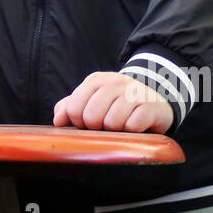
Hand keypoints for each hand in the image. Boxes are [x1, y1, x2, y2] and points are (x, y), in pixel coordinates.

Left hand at [52, 71, 173, 132]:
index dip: (78, 123)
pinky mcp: (150, 106)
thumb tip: (58, 121)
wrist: (154, 101)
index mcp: (96, 80)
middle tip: (106, 126)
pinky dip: (132, 132)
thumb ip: (70, 107)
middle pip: (91, 117)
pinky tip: (136, 126)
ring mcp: (133, 92)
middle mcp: (114, 82)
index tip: (88, 124)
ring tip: (122, 125)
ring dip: (116, 131)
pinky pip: (132, 127)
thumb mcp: (93, 101)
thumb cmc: (117, 105)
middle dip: (97, 128)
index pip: (74, 108)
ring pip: (112, 123)